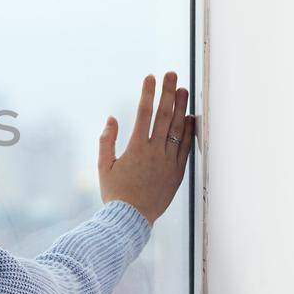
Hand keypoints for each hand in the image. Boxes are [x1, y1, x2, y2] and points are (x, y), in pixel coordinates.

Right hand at [98, 72, 195, 224]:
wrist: (131, 219)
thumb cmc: (115, 193)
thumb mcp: (103, 166)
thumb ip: (106, 140)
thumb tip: (112, 118)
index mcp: (136, 148)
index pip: (144, 113)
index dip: (148, 93)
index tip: (150, 77)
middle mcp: (155, 152)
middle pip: (164, 115)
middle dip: (168, 92)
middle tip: (172, 74)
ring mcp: (169, 162)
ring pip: (177, 128)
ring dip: (181, 107)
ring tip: (183, 89)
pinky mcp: (177, 172)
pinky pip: (186, 147)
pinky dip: (188, 131)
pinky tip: (190, 117)